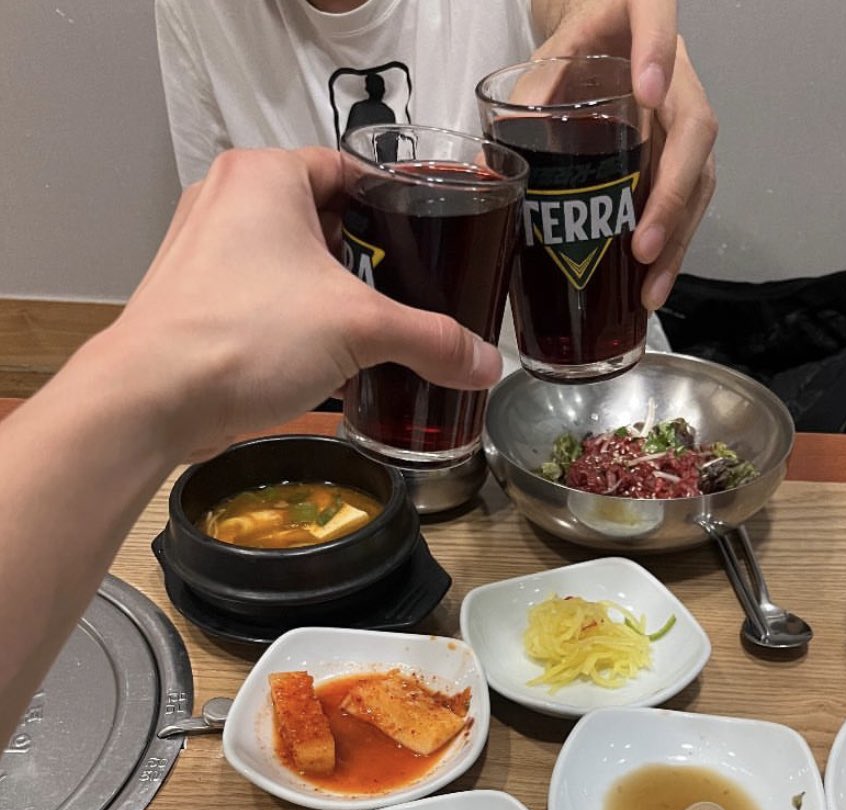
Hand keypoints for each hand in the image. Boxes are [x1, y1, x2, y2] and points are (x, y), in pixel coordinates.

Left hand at [114, 146, 502, 456]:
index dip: (393, 205)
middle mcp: (228, 198)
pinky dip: (294, 321)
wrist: (153, 398)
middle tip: (409, 295)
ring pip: (288, 262)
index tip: (428, 242)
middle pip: (321, 218)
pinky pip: (260, 296)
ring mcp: (203, 249)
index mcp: (267, 175)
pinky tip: (324, 359)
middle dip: (365, 260)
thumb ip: (431, 340)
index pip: (348, 169)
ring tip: (373, 331)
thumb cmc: (246, 335)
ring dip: (329, 295)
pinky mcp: (193, 298)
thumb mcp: (359, 330)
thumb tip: (486, 363)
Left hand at [534, 0, 716, 311]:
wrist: (602, 38)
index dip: (658, 54)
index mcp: (643, 17)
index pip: (658, 19)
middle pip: (694, 129)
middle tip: (643, 245)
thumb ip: (530, 93)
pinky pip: (688, 200)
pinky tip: (652, 282)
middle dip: (672, 194)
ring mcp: (684, 115)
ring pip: (699, 176)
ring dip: (677, 236)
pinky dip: (673, 243)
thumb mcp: (547, 57)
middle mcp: (678, 70)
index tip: (648, 92)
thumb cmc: (578, 45)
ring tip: (650, 288)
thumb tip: (491, 157)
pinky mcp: (682, 154)